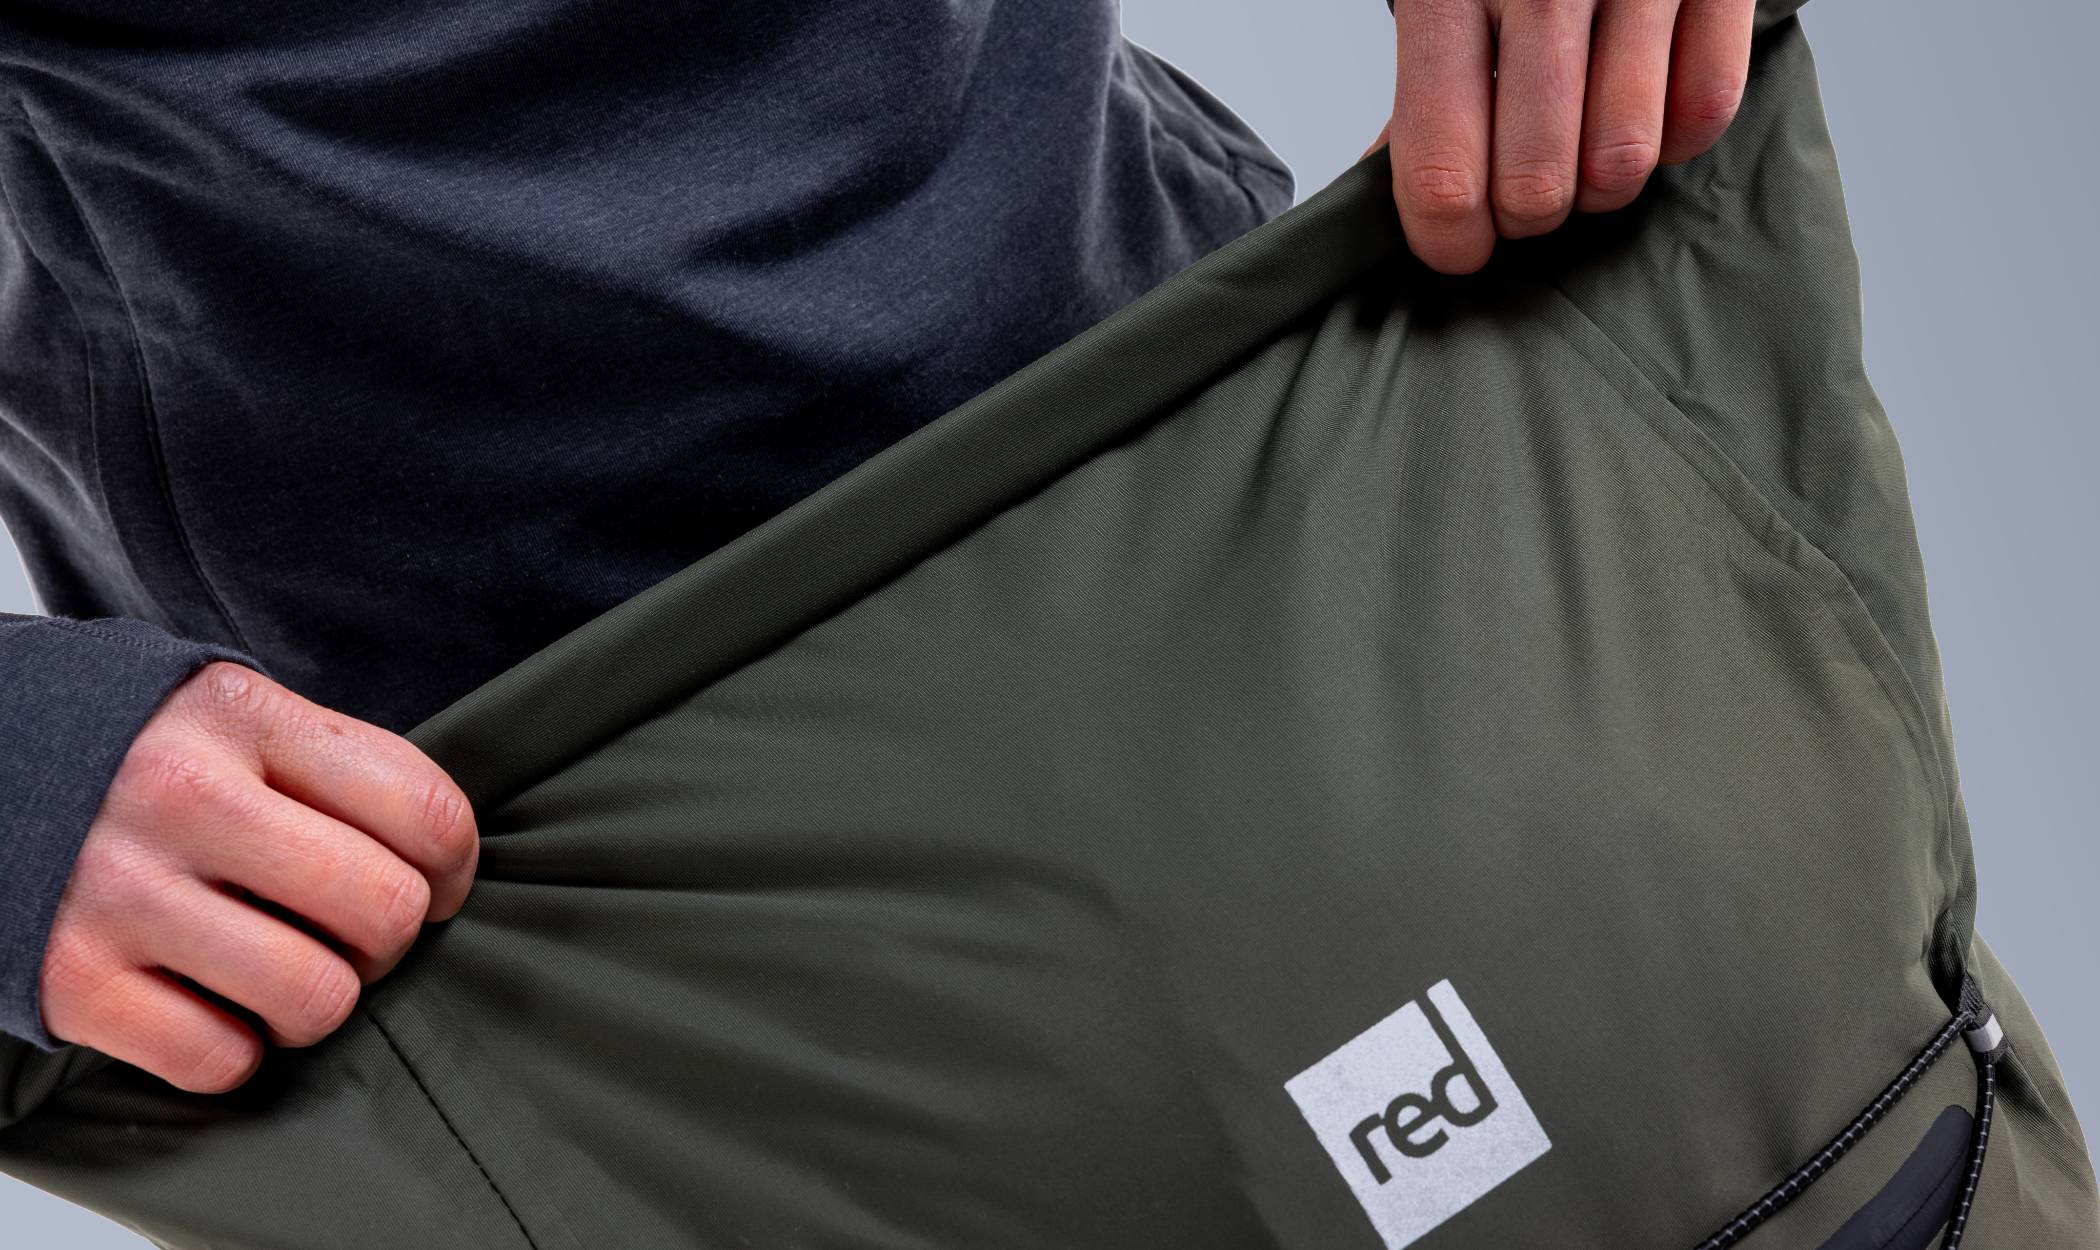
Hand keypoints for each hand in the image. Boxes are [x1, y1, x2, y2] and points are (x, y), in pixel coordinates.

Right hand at [37, 662, 477, 1092]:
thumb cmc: (131, 756)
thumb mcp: (228, 718)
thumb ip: (327, 766)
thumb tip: (440, 858)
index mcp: (240, 717)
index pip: (425, 812)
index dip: (455, 870)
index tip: (433, 885)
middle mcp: (182, 797)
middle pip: (383, 910)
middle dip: (389, 941)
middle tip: (351, 935)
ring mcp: (121, 892)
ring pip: (315, 997)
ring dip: (317, 1004)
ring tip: (283, 974)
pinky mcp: (70, 980)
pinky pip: (219, 1060)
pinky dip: (232, 1052)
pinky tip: (210, 1008)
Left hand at [1365, 0, 1757, 273]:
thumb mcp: (1446, 11)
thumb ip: (1421, 111)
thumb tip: (1406, 220)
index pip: (1441, 172)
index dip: (1451, 239)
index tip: (1461, 248)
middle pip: (1535, 185)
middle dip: (1528, 215)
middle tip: (1527, 187)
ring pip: (1621, 162)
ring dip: (1601, 183)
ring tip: (1585, 143)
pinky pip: (1702, 114)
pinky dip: (1675, 135)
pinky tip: (1648, 104)